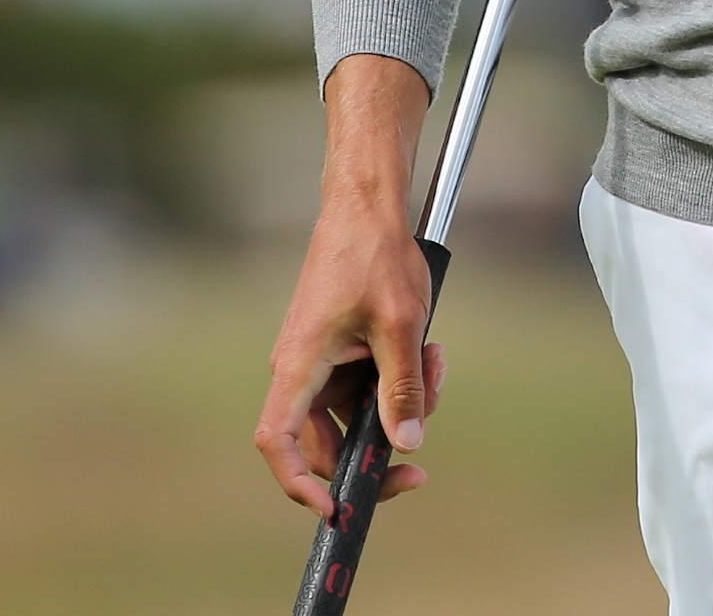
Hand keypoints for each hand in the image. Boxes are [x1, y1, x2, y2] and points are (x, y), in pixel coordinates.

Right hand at [254, 53, 447, 515]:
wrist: (370, 204)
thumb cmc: (377, 254)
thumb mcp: (402, 326)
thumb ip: (403, 388)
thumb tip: (407, 444)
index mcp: (300, 366)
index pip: (278, 442)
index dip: (299, 483)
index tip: (335, 509)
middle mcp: (303, 370)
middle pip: (329, 441)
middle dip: (378, 450)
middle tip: (419, 466)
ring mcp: (324, 362)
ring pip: (359, 415)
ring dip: (401, 404)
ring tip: (434, 364)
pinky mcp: (343, 351)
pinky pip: (369, 387)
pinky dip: (401, 379)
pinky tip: (430, 354)